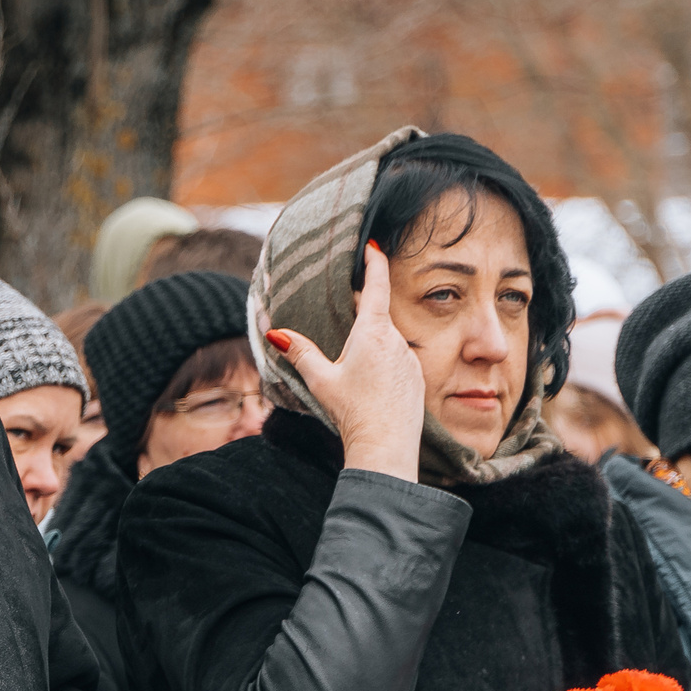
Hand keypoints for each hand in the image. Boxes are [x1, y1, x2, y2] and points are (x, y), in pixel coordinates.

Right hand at [265, 241, 424, 480]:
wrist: (386, 444)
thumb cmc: (353, 410)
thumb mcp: (320, 380)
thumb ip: (300, 352)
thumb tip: (275, 333)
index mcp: (373, 331)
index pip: (377, 285)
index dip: (374, 262)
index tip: (373, 246)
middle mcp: (397, 339)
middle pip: (378, 314)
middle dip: (361, 311)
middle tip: (343, 311)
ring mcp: (409, 358)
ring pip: (388, 339)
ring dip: (371, 341)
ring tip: (353, 361)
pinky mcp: (415, 377)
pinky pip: (398, 359)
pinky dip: (383, 360)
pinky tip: (370, 383)